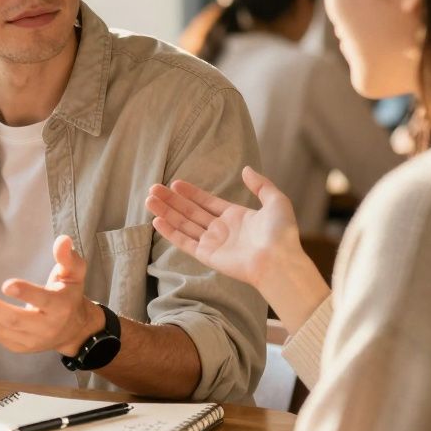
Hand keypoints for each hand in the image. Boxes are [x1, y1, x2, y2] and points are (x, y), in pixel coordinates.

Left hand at [0, 235, 103, 355]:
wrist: (73, 330)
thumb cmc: (69, 295)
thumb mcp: (75, 274)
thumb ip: (68, 258)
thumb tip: (63, 240)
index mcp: (60, 307)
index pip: (44, 301)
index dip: (27, 294)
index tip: (7, 285)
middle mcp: (44, 327)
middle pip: (15, 319)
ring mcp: (29, 340)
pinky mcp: (16, 346)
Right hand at [146, 166, 299, 288]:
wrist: (279, 260)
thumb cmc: (281, 233)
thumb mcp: (276, 201)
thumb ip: (260, 184)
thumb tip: (246, 169)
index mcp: (236, 217)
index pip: (207, 202)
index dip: (191, 193)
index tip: (175, 183)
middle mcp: (222, 229)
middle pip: (191, 212)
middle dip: (172, 201)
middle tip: (154, 189)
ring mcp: (213, 243)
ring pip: (184, 225)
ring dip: (166, 212)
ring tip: (149, 200)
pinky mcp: (207, 256)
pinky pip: (185, 242)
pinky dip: (170, 232)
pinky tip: (157, 221)